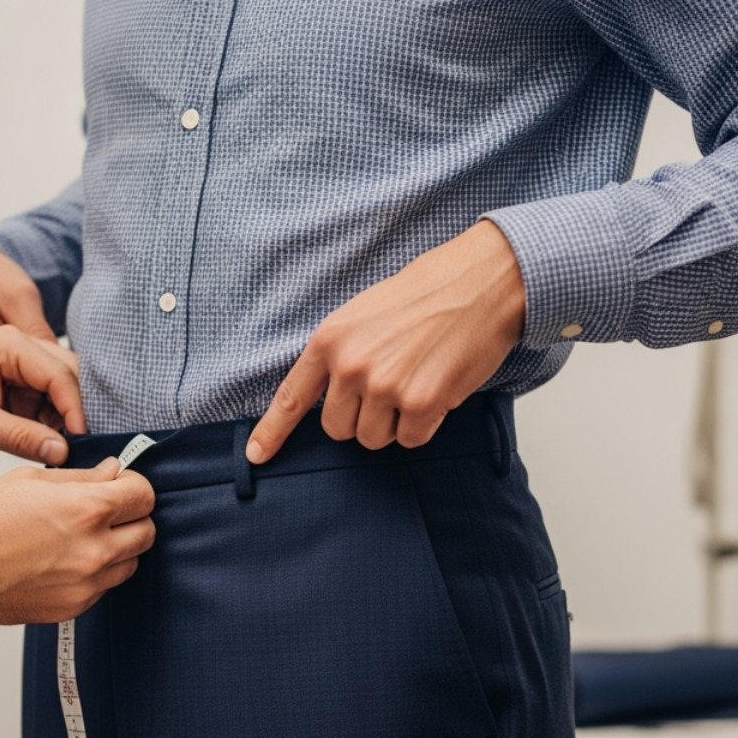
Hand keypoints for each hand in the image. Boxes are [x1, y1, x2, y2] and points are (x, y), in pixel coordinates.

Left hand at [0, 326, 84, 465]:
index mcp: (8, 345)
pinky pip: (48, 404)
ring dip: (60, 421)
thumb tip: (61, 450)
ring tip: (49, 448)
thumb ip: (20, 437)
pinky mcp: (18, 387)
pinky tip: (41, 443)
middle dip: (71, 413)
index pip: (59, 373)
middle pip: (67, 377)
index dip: (74, 409)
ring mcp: (19, 368)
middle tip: (70, 447)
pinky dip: (50, 425)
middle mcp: (18, 349)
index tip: (79, 441)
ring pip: (61, 392)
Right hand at [0, 460, 155, 624]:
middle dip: (132, 517)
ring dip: (118, 548)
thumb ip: (82, 477)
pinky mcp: (73, 607)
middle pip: (147, 531)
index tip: (121, 486)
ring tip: (85, 537)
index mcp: (86, 509)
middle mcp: (94, 549)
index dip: (133, 486)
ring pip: (130, 563)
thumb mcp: (31, 480)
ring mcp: (86, 583)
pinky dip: (96, 573)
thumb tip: (112, 472)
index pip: (144, 495)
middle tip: (108, 511)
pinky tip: (67, 560)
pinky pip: (104, 587)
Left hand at [246, 220, 526, 463]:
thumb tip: (332, 399)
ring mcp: (384, 386)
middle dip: (362, 419)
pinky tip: (437, 390)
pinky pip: (410, 440)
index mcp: (329, 340)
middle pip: (338, 429)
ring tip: (417, 380)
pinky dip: (425, 425)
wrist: (481, 281)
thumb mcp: (363, 314)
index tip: (256, 456)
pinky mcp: (420, 403)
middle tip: (391, 386)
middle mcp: (350, 365)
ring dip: (395, 423)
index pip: (292, 397)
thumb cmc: (427, 294)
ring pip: (374, 438)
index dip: (272, 432)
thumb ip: (341, 355)